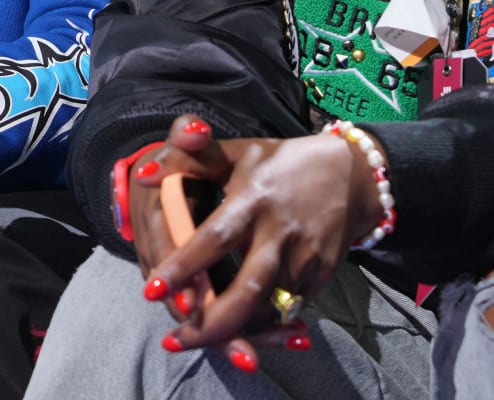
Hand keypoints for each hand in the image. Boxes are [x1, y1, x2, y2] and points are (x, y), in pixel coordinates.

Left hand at [132, 115, 385, 370]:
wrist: (351, 176)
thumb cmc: (280, 162)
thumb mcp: (235, 152)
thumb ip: (188, 159)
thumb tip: (143, 174)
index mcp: (254, 200)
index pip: (214, 239)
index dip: (183, 267)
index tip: (150, 291)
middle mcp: (280, 233)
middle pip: (246, 290)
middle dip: (211, 323)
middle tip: (174, 341)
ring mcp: (305, 258)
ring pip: (267, 309)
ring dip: (234, 331)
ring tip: (196, 341)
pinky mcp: (322, 276)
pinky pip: (288, 310)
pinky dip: (263, 327)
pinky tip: (236, 336)